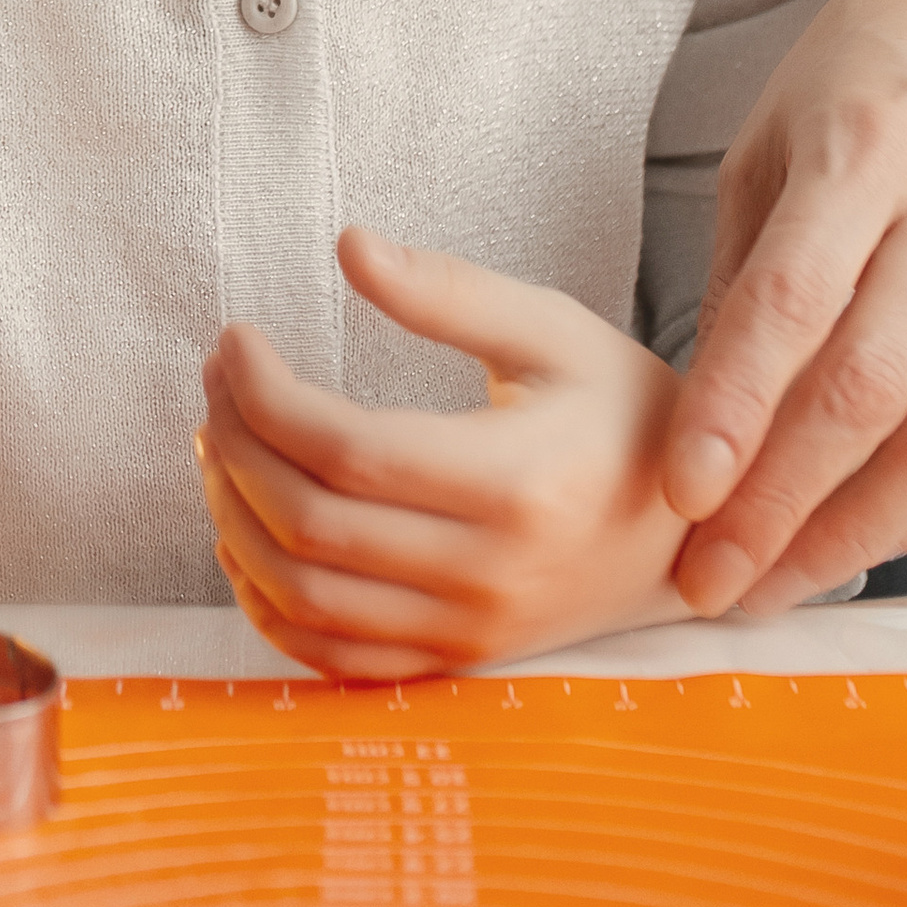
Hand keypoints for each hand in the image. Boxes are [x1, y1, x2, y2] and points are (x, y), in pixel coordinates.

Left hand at [195, 229, 689, 678]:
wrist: (691, 532)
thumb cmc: (621, 415)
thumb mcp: (554, 331)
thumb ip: (449, 289)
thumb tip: (350, 244)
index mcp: (517, 483)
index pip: (347, 450)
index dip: (263, 394)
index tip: (234, 340)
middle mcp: (490, 575)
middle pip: (309, 526)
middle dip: (235, 446)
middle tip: (215, 383)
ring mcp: (470, 632)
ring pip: (305, 597)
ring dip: (232, 520)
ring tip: (220, 444)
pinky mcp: (454, 662)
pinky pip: (331, 655)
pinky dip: (266, 602)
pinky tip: (243, 534)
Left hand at [661, 0, 906, 615]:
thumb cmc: (868, 70)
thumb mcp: (770, 139)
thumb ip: (743, 272)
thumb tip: (698, 413)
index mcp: (865, 150)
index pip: (793, 306)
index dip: (732, 411)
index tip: (680, 496)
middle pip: (866, 394)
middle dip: (779, 508)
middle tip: (707, 582)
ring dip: (855, 536)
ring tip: (774, 586)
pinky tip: (859, 541)